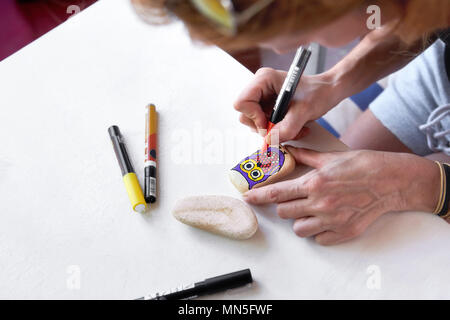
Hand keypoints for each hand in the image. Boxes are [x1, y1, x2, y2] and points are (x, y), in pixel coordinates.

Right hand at [233, 68, 337, 142]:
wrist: (328, 91)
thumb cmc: (319, 92)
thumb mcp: (304, 111)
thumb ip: (287, 127)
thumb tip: (270, 141)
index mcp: (264, 80)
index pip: (242, 102)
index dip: (253, 116)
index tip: (268, 123)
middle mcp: (260, 88)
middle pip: (245, 115)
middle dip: (264, 127)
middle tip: (282, 128)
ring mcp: (263, 98)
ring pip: (254, 123)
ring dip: (273, 131)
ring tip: (293, 127)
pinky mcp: (267, 107)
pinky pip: (264, 125)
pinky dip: (278, 131)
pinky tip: (293, 126)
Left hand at [243, 147, 440, 244]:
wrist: (390, 181)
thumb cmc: (362, 165)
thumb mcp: (331, 157)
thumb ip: (306, 156)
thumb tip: (288, 149)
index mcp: (314, 183)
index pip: (277, 194)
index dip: (259, 197)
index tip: (248, 198)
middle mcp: (320, 203)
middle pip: (284, 213)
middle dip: (283, 207)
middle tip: (293, 199)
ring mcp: (332, 220)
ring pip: (299, 229)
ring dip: (300, 221)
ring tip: (310, 210)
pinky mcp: (344, 232)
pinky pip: (319, 239)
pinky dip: (318, 231)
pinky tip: (326, 219)